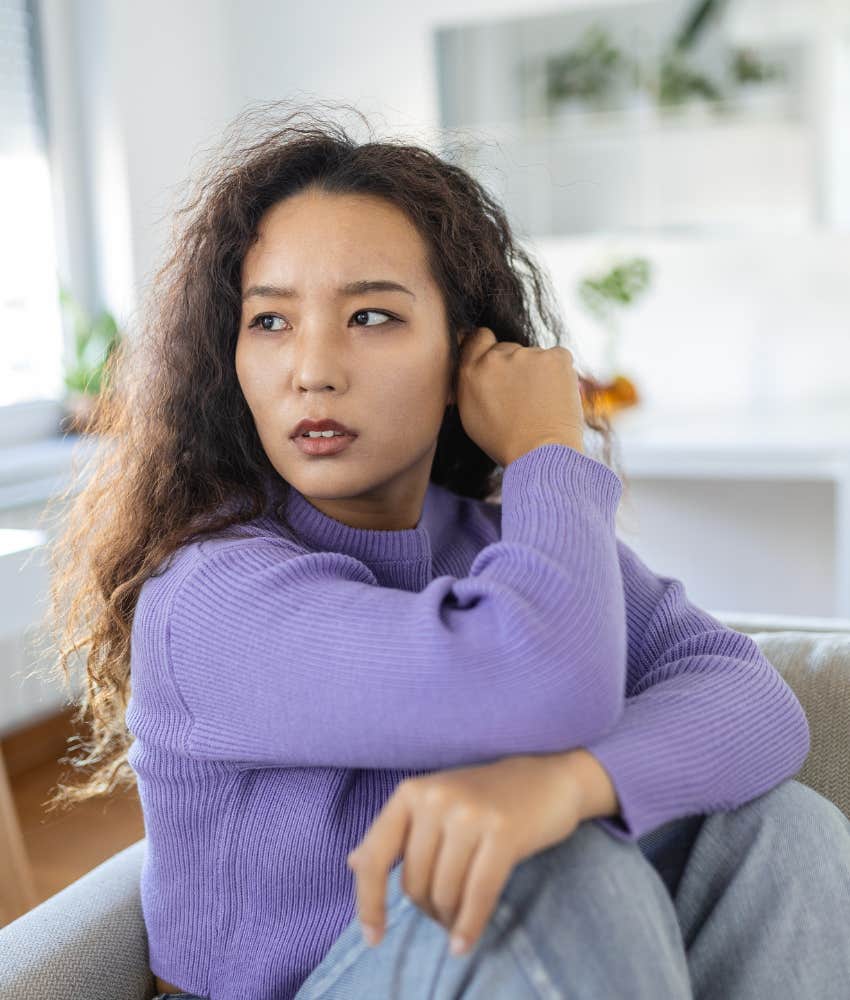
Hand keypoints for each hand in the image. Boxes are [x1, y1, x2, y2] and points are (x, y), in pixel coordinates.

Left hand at [346, 753, 583, 955]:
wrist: (548, 778)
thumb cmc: (486, 797)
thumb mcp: (435, 804)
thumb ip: (395, 833)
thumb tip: (352, 862)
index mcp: (412, 792)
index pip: (375, 856)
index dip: (369, 902)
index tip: (373, 937)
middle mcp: (436, 798)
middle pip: (414, 883)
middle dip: (426, 908)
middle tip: (444, 911)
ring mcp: (469, 814)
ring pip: (444, 892)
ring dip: (449, 918)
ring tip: (459, 918)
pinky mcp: (503, 832)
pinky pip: (477, 895)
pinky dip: (469, 926)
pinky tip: (463, 944)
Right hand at [452, 327, 585, 466]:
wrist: (541, 455)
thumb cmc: (506, 443)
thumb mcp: (471, 416)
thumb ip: (469, 385)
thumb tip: (472, 369)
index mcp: (471, 371)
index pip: (478, 338)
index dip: (489, 349)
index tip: (499, 365)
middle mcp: (495, 358)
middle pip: (507, 348)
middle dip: (514, 367)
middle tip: (523, 397)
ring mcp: (527, 354)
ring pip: (533, 355)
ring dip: (537, 372)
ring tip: (541, 404)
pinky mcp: (556, 357)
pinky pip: (557, 357)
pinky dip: (558, 373)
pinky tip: (555, 397)